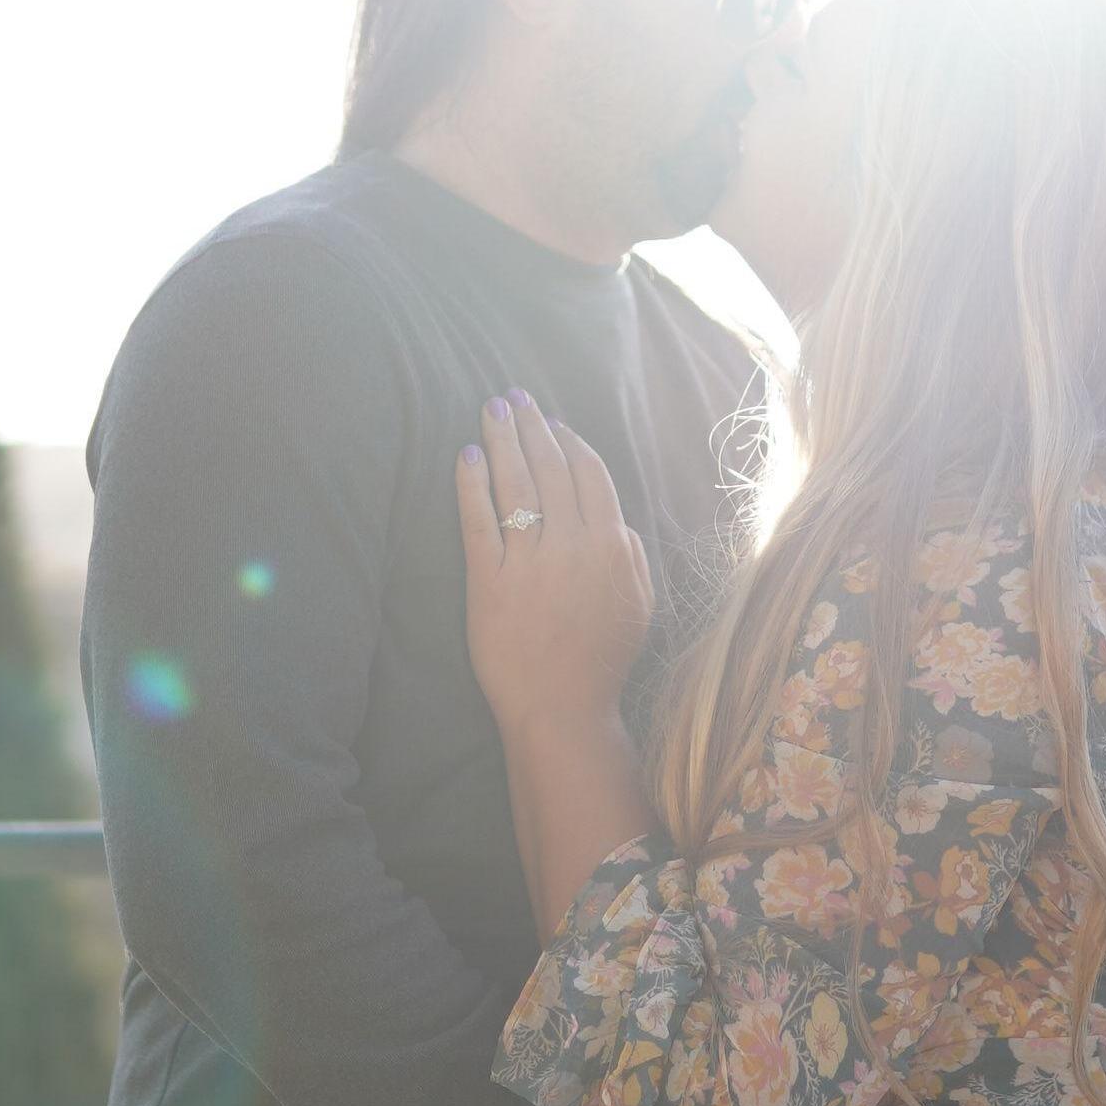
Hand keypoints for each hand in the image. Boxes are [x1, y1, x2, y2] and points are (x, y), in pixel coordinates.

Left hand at [455, 392, 653, 734]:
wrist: (563, 709)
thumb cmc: (601, 660)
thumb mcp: (638, 603)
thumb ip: (629, 554)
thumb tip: (613, 519)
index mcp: (612, 545)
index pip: (590, 474)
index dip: (569, 441)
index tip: (552, 422)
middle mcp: (572, 545)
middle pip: (550, 468)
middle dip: (531, 426)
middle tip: (514, 396)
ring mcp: (530, 562)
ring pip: (515, 484)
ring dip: (502, 439)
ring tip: (491, 408)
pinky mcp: (489, 582)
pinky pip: (478, 521)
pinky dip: (472, 484)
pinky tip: (466, 456)